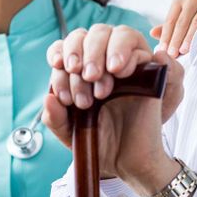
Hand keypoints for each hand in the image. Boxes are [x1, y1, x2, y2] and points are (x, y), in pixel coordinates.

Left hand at [42, 24, 184, 191]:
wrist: (128, 162)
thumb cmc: (100, 143)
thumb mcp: (70, 133)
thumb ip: (56, 118)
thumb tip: (48, 98)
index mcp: (79, 73)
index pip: (67, 46)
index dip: (62, 51)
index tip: (60, 67)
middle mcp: (102, 63)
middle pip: (90, 34)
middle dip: (82, 51)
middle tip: (85, 76)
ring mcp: (125, 66)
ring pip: (118, 33)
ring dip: (104, 49)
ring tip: (99, 77)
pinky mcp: (148, 73)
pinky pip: (142, 50)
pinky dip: (128, 55)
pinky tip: (119, 73)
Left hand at [151, 0, 196, 56]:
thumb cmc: (194, 23)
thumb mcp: (179, 26)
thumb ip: (166, 29)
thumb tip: (152, 32)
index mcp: (178, 2)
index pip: (170, 21)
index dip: (166, 37)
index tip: (163, 50)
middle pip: (181, 22)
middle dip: (176, 39)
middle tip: (172, 54)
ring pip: (195, 22)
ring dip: (189, 38)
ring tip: (183, 51)